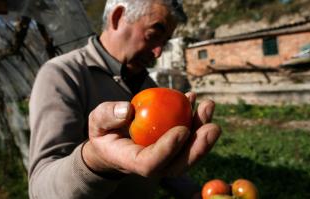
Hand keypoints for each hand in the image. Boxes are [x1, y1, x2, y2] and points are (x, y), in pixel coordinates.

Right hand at [82, 92, 220, 177]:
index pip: (151, 163)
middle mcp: (152, 164)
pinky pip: (188, 138)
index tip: (181, 129)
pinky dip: (195, 120)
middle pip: (178, 163)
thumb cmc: (104, 132)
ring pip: (188, 152)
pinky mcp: (172, 147)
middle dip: (198, 147)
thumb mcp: (97, 121)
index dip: (168, 149)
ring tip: (208, 106)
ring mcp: (165, 157)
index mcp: (131, 161)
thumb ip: (107, 116)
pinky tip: (195, 99)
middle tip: (212, 127)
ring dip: (202, 131)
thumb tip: (127, 110)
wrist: (113, 141)